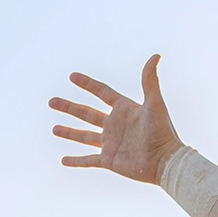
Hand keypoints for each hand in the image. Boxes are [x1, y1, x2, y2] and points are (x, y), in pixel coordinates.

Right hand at [50, 55, 183, 183]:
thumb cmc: (162, 132)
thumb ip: (150, 81)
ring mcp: (111, 143)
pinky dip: (76, 161)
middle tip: (51, 101)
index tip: (72, 76)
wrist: (165, 161)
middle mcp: (116, 125)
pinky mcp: (109, 160)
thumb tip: (156, 55)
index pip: (102, 93)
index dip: (88, 84)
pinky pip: (88, 160)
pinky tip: (63, 161)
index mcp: (125, 110)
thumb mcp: (154, 104)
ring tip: (54, 129)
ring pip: (85, 136)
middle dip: (69, 107)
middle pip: (87, 113)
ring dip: (69, 132)